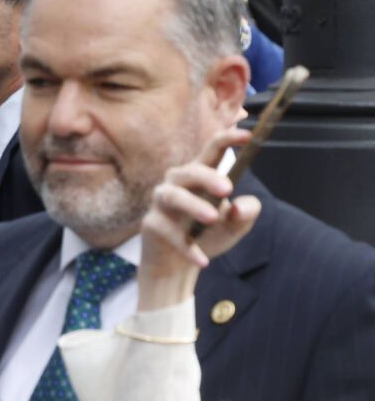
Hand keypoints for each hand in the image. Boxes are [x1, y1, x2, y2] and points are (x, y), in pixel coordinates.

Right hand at [138, 128, 260, 310]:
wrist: (179, 265)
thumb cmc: (207, 235)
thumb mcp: (236, 225)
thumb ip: (247, 213)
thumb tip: (239, 207)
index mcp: (200, 177)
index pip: (212, 151)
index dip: (228, 140)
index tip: (248, 135)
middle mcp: (178, 184)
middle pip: (190, 171)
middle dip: (208, 177)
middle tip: (228, 190)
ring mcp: (162, 204)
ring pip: (173, 196)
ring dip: (193, 205)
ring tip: (212, 219)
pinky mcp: (151, 225)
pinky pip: (168, 232)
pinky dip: (186, 246)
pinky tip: (202, 260)